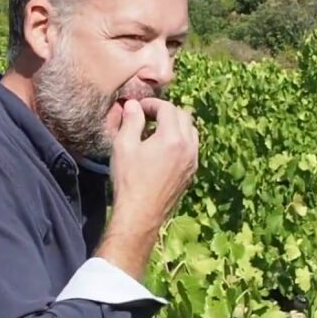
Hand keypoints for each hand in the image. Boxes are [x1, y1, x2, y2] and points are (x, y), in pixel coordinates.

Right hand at [109, 97, 198, 229]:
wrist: (140, 214)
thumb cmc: (129, 180)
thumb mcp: (124, 146)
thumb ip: (131, 121)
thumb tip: (134, 105)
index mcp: (172, 138)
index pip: (167, 108)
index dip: (152, 104)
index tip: (138, 107)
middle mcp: (188, 147)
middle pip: (184, 116)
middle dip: (166, 111)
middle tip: (147, 116)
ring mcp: (192, 161)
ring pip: (191, 131)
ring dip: (176, 125)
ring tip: (156, 131)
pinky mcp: (191, 172)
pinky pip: (191, 147)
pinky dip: (180, 140)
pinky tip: (163, 148)